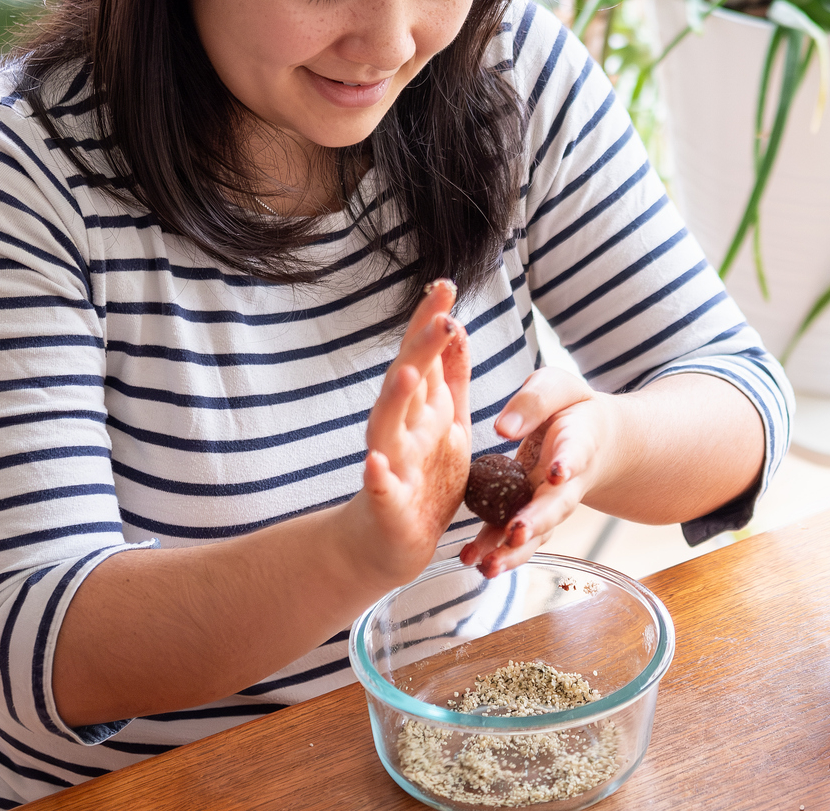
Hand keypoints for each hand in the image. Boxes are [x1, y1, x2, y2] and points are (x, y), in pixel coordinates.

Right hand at [336, 279, 470, 589]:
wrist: (392, 543)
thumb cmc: (423, 480)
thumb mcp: (448, 423)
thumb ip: (451, 378)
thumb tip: (455, 325)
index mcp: (422, 410)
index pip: (424, 358)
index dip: (432, 322)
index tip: (446, 285)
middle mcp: (401, 430)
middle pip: (407, 382)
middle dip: (421, 348)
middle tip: (441, 316)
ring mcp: (391, 465)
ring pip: (388, 428)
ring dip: (395, 400)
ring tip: (407, 373)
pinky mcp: (387, 505)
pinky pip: (380, 489)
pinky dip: (377, 476)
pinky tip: (374, 463)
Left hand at [459, 367, 615, 577]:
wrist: (597, 441)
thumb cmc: (572, 408)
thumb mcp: (557, 388)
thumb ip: (534, 400)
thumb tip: (503, 428)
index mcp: (579, 441)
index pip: (577, 452)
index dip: (568, 463)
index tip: (557, 472)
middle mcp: (567, 481)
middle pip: (557, 505)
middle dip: (537, 521)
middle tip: (516, 533)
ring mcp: (550, 504)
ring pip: (538, 532)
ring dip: (514, 551)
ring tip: (488, 566)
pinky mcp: (530, 514)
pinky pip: (516, 537)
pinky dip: (496, 550)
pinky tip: (471, 559)